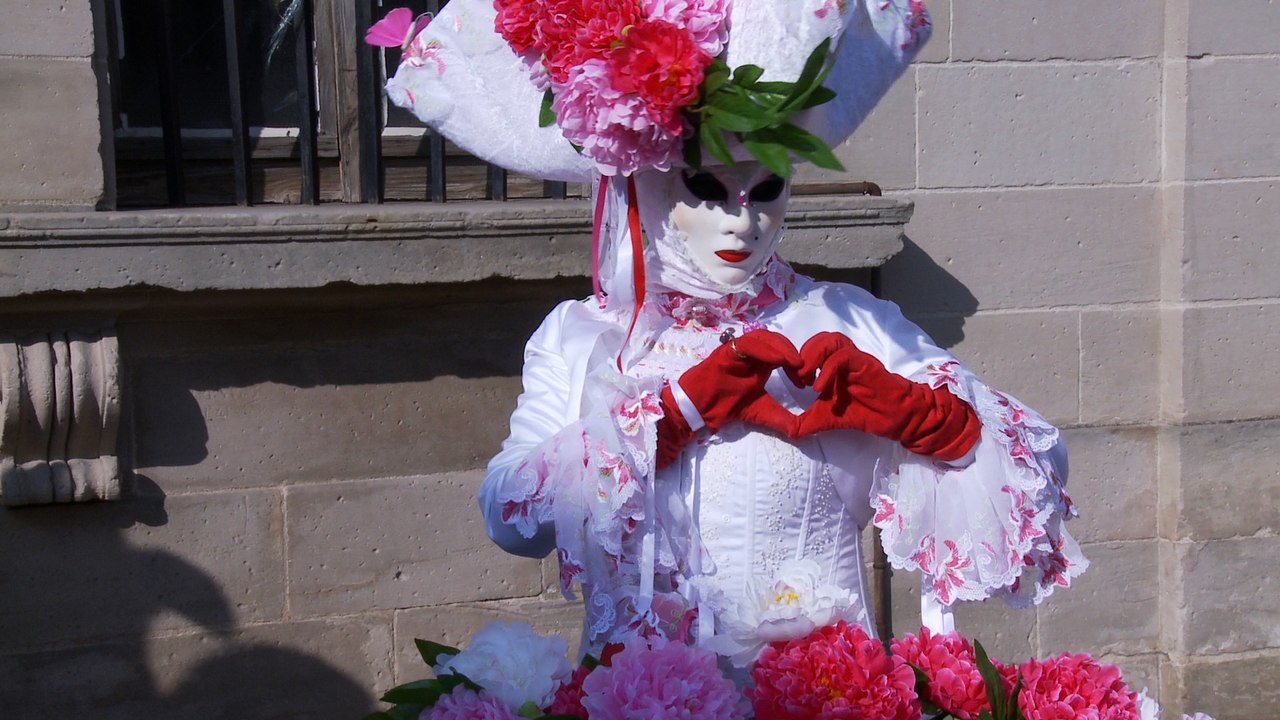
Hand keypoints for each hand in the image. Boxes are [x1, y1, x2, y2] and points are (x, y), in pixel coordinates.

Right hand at [656, 329, 802, 467]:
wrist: (699, 409)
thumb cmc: (726, 406)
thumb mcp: (762, 412)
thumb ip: (782, 418)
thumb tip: (802, 431)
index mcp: (761, 363)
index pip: (785, 353)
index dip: (799, 364)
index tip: (808, 382)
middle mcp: (752, 353)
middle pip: (777, 341)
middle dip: (794, 353)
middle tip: (805, 371)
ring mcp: (738, 350)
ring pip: (764, 337)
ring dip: (783, 348)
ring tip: (796, 363)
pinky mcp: (727, 351)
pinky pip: (748, 343)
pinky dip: (765, 349)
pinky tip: (778, 360)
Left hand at [792, 332, 979, 460]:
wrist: (893, 418)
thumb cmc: (861, 413)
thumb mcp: (826, 419)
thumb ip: (806, 422)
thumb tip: (788, 433)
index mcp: (831, 364)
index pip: (809, 348)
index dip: (795, 361)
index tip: (792, 382)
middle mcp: (842, 357)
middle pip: (817, 339)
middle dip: (801, 357)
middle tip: (797, 380)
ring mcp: (854, 358)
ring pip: (829, 340)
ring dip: (812, 357)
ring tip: (806, 380)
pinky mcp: (865, 364)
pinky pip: (843, 356)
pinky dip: (827, 369)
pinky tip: (819, 389)